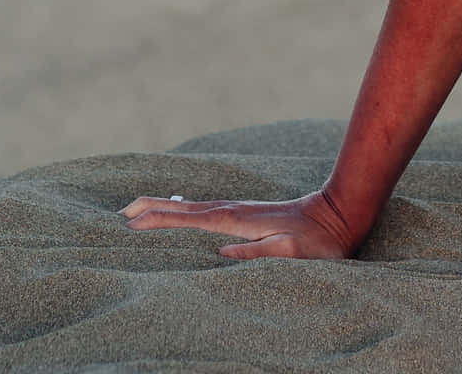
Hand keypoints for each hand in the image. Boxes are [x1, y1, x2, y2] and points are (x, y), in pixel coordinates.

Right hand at [120, 187, 360, 259]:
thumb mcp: (291, 252)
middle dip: (154, 209)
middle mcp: (235, 212)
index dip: (162, 221)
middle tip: (122, 211)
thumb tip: (220, 254)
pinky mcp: (246, 215)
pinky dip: (185, 211)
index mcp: (239, 222)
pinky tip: (179, 211)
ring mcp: (240, 211)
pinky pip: (206, 212)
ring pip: (194, 208)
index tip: (133, 221)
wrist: (339, 216)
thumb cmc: (317, 242)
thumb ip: (259, 253)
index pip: (192, 220)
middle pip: (187, 209)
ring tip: (139, 208)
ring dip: (166, 208)